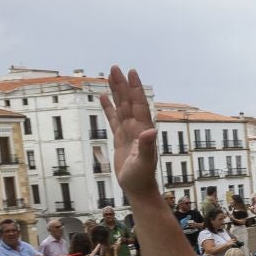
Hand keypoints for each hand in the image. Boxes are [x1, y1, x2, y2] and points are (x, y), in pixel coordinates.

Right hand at [101, 66, 158, 195]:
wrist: (138, 188)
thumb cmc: (142, 176)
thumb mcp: (144, 161)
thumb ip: (147, 145)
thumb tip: (151, 130)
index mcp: (143, 129)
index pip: (138, 104)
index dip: (135, 88)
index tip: (131, 72)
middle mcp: (136, 127)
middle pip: (128, 101)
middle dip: (122, 84)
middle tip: (115, 68)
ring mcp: (128, 132)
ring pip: (120, 107)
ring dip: (116, 92)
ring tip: (110, 76)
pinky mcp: (120, 138)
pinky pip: (113, 119)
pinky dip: (108, 107)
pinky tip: (103, 97)